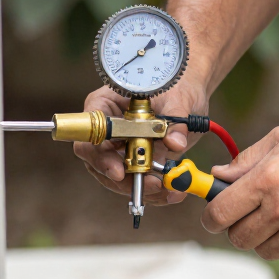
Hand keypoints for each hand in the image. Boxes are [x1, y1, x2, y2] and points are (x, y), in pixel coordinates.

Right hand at [73, 77, 208, 205]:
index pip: (90, 131)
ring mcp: (117, 146)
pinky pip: (134, 181)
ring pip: (115, 176)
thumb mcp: (178, 99)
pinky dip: (152, 191)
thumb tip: (176, 143)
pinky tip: (171, 192)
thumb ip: (176, 121)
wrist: (188, 95)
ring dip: (140, 187)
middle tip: (151, 184)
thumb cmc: (176, 86)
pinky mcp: (132, 161)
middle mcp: (106, 127)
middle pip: (99, 160)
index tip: (118, 172)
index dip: (99, 155)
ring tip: (167, 189)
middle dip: (124, 179)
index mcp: (105, 103)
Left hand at [202, 125, 278, 265]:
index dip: (212, 216)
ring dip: (268, 237)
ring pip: (264, 251)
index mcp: (268, 179)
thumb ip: (246, 160)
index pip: (219, 213)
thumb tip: (218, 176)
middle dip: (239, 227)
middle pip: (238, 238)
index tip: (215, 216)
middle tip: (254, 213)